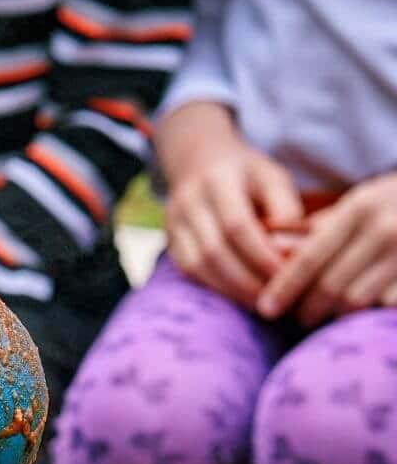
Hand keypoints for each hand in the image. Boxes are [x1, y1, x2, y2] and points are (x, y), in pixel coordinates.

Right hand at [159, 101, 302, 304]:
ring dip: (231, 291)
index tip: (287, 277)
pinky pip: (189, 272)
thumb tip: (294, 251)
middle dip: (247, 282)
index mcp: (218, 179)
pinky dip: (216, 288)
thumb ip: (286, 209)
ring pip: (198, 266)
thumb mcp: (272, 177)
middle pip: (214, 251)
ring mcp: (173, 222)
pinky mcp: (169, 241)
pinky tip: (240, 296)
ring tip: (261, 303)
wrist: (197, 160)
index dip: (261, 256)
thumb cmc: (246, 174)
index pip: (237, 225)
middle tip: (276, 300)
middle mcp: (188, 201)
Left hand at [257, 175, 396, 325]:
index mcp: (360, 208)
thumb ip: (316, 226)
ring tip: (325, 317)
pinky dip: (367, 317)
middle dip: (307, 308)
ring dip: (334, 316)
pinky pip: (384, 308)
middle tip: (298, 318)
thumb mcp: (359, 203)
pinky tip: (359, 317)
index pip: (311, 257)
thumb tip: (269, 242)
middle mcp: (385, 230)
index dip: (284, 287)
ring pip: (357, 302)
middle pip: (331, 286)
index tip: (266, 309)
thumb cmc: (394, 205)